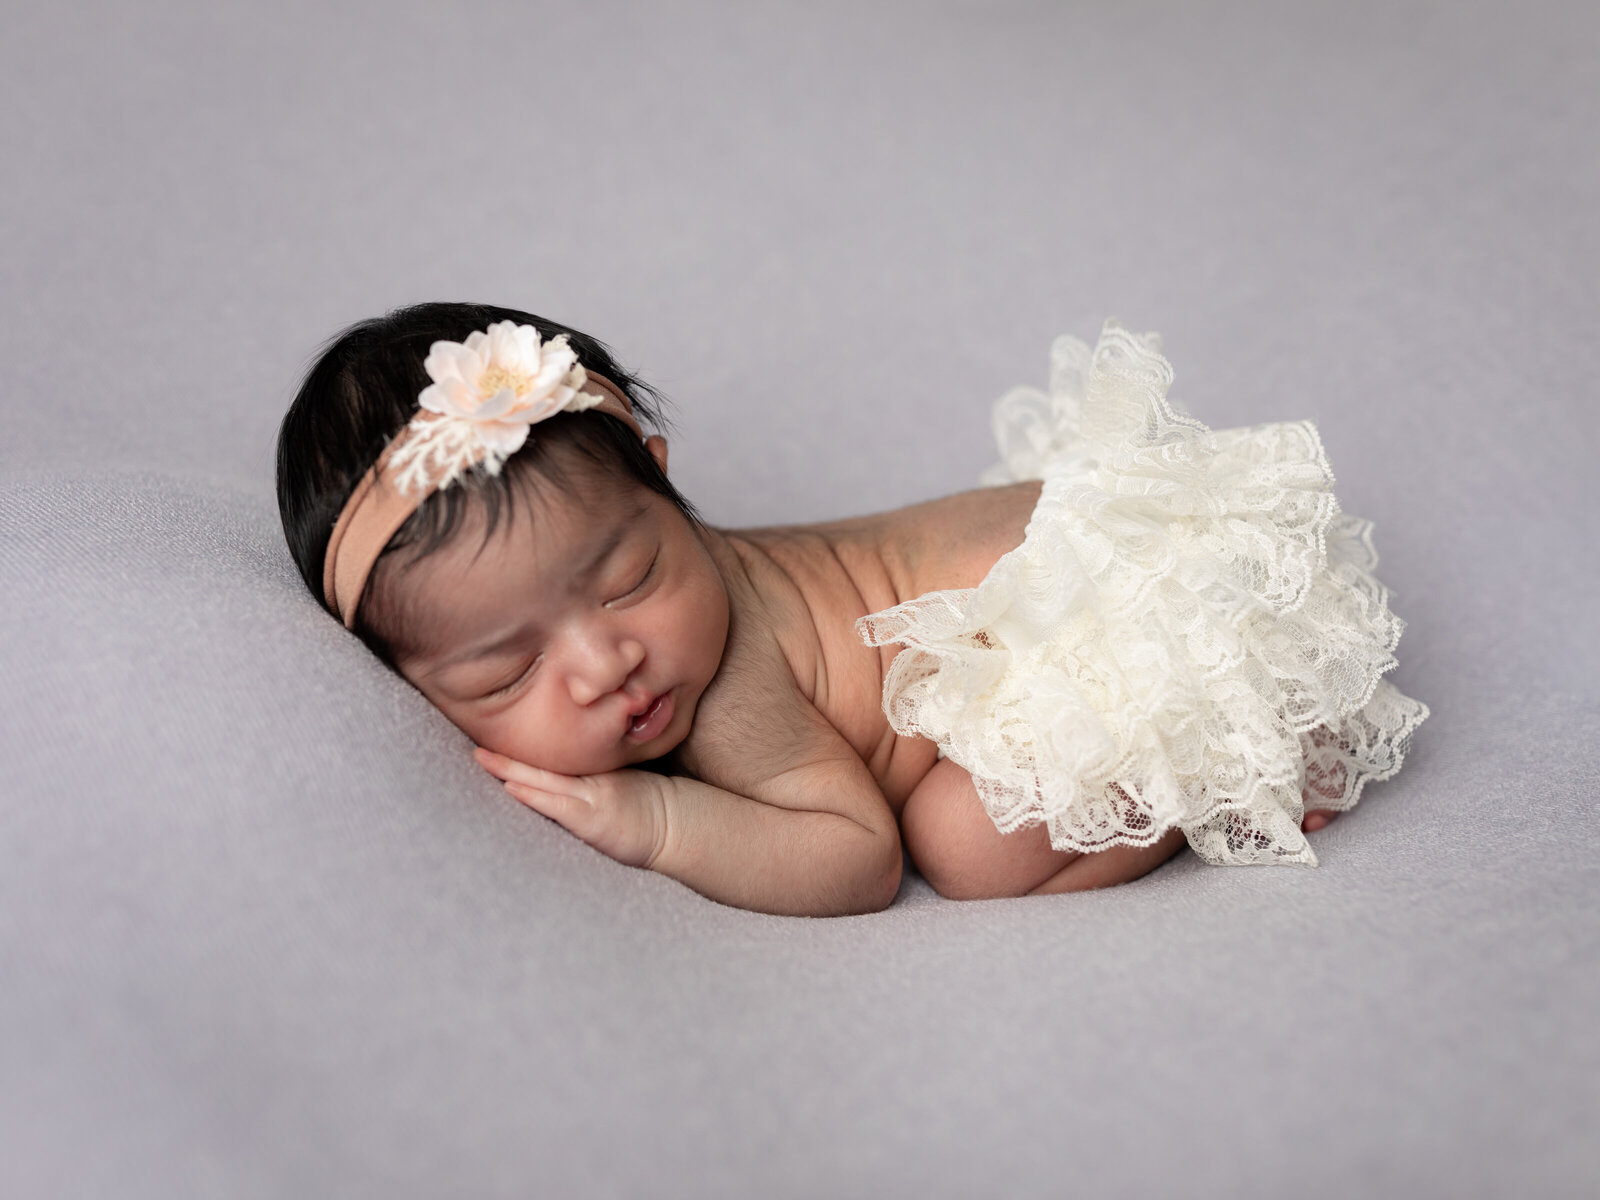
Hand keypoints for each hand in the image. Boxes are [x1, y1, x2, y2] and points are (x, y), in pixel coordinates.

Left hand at [473, 747, 669, 869]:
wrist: (676, 826)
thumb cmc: (649, 806)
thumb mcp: (622, 780)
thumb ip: (594, 772)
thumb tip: (568, 759)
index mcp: (595, 768)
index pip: (554, 755)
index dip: (525, 747)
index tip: (497, 735)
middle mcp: (590, 779)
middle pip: (542, 762)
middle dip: (507, 754)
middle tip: (476, 743)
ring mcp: (590, 797)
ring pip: (544, 779)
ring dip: (510, 770)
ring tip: (482, 758)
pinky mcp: (592, 819)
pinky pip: (557, 804)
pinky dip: (533, 794)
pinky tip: (511, 787)